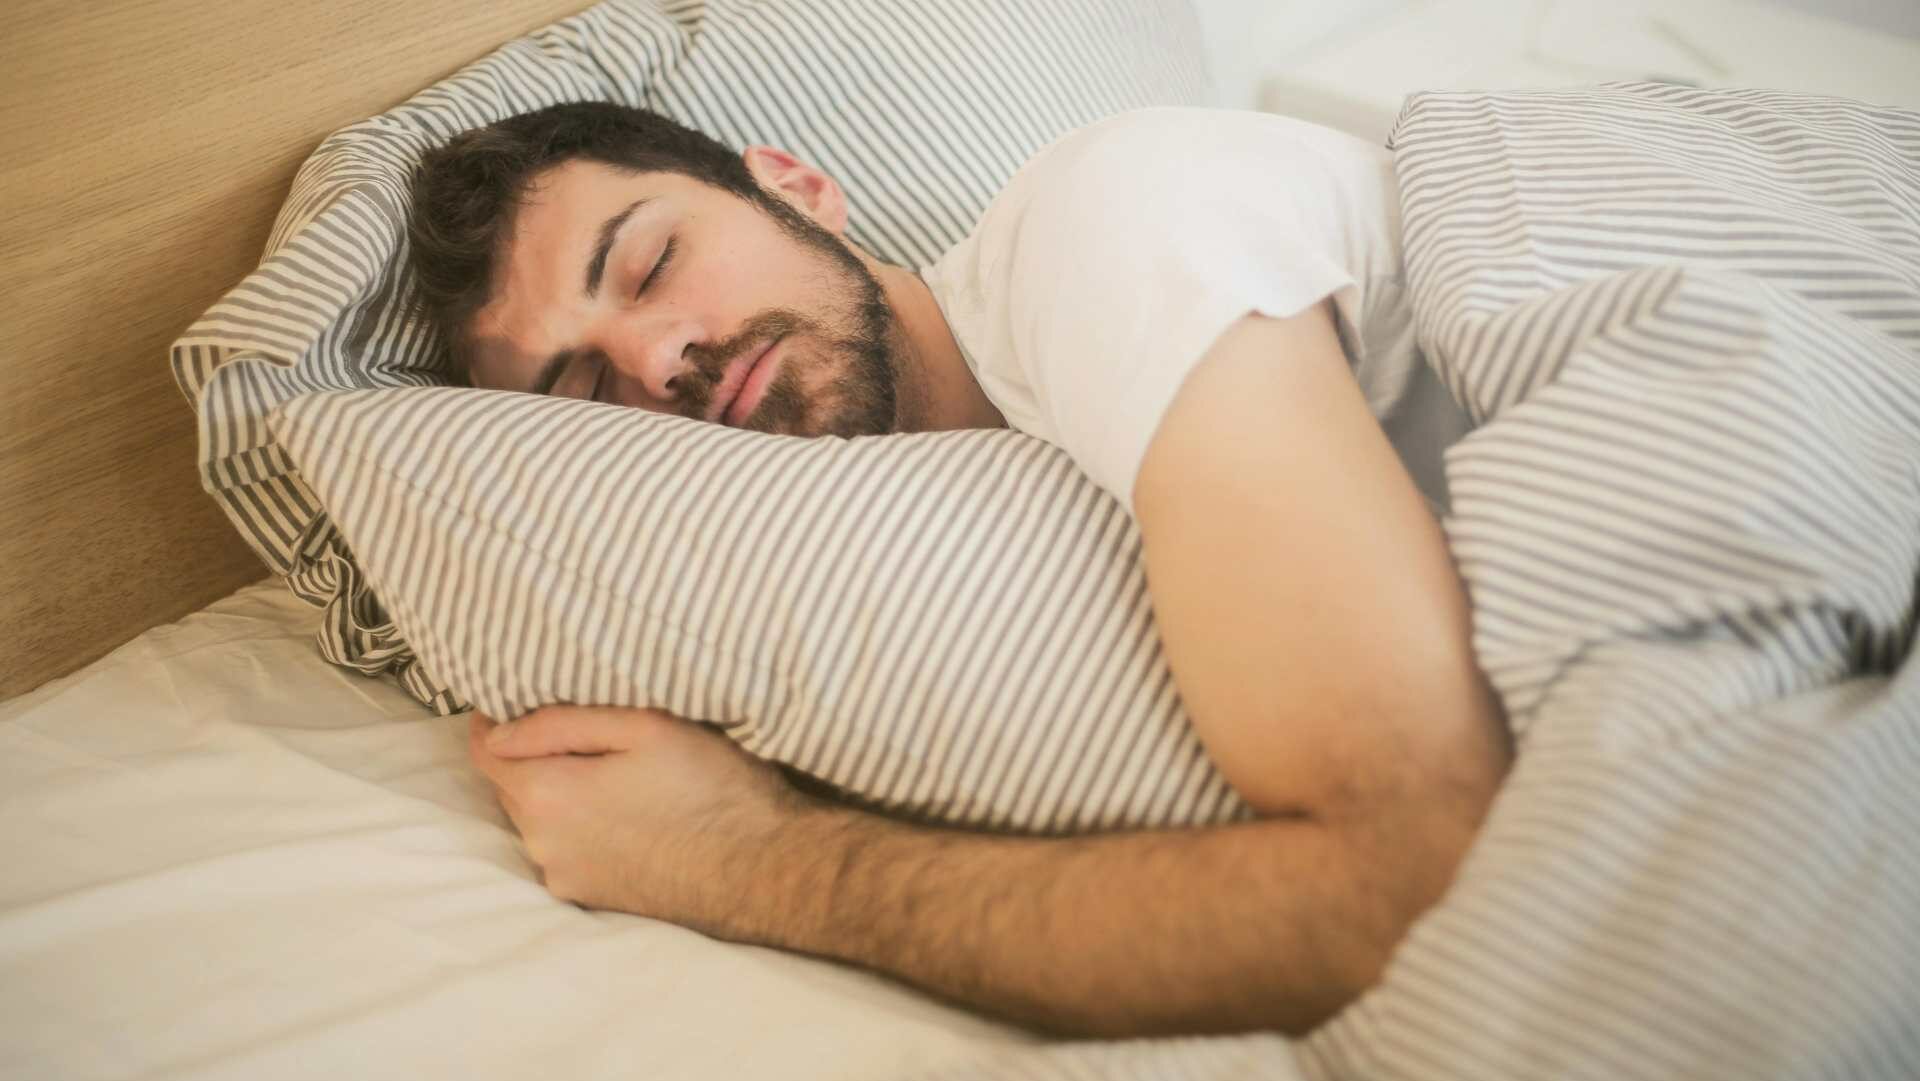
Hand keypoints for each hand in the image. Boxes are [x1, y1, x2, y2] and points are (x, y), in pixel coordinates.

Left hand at [467, 705, 812, 933]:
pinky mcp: (593, 899)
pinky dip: (582, 828)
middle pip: (513, 788)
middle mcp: (543, 845)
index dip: (492, 721)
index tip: (513, 699)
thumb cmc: (711, 787)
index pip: (485, 752)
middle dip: (533, 757)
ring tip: (614, 774)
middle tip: (584, 732)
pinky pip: (568, 851)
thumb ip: (559, 723)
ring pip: (541, 821)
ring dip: (561, 795)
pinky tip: (629, 814)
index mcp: (546, 796)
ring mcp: (567, 878)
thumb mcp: (644, 727)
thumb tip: (497, 730)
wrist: (764, 870)